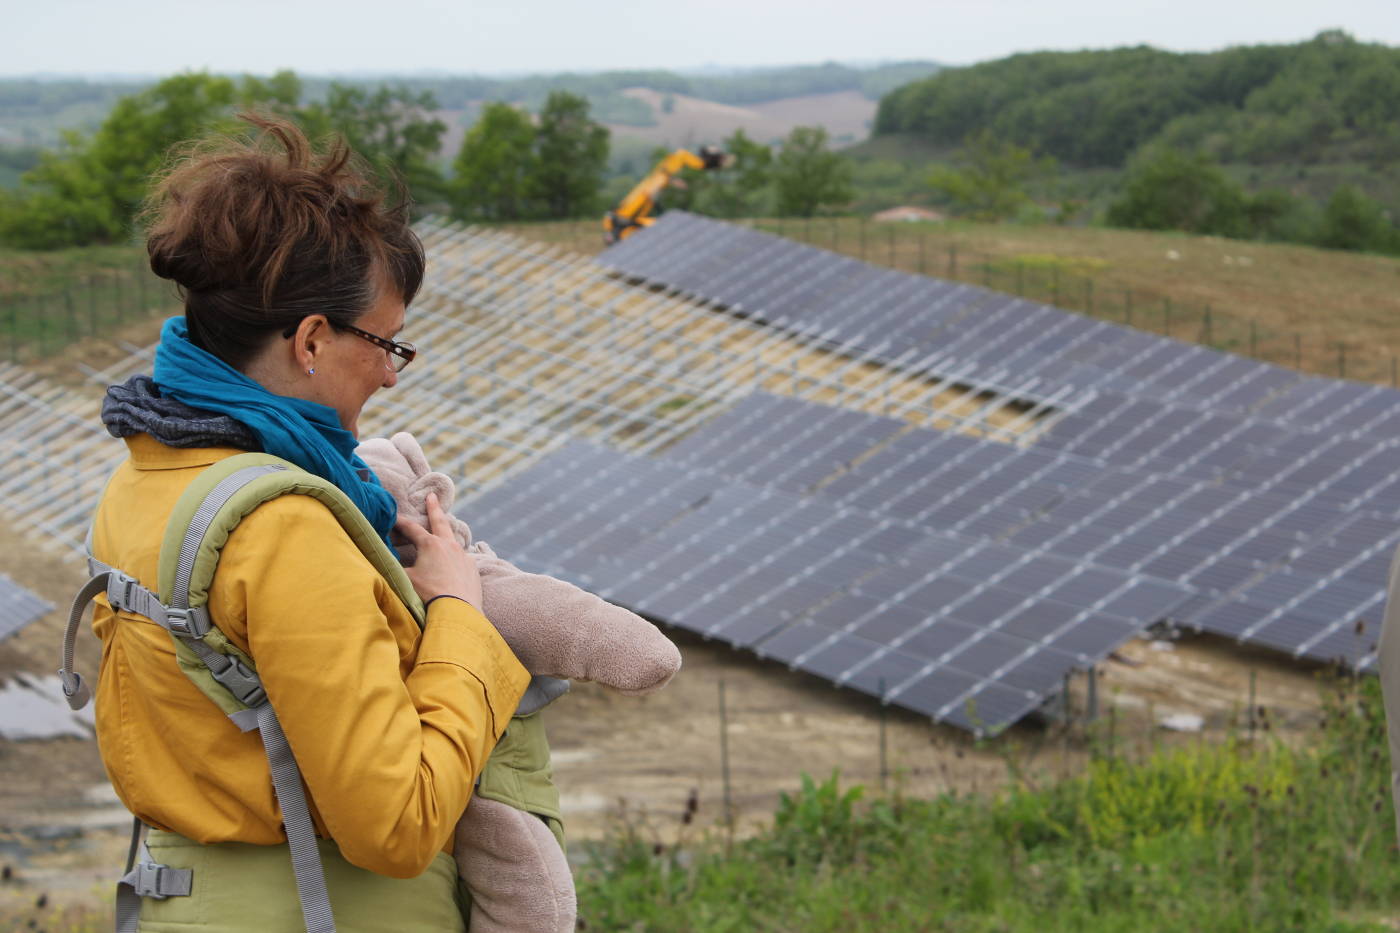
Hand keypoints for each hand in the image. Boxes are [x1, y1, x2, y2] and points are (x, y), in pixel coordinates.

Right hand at [395, 493, 482, 611]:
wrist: (457, 610)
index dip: (401, 522)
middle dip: (434, 508)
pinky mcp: (472, 568)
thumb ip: (396, 568)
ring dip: (447, 533)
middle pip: (440, 522)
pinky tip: (454, 561)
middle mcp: (449, 545)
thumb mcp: (406, 580)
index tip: (393, 517)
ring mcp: (464, 556)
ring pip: (454, 539)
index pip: (412, 529)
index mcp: (431, 545)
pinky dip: (456, 555)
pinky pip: (463, 557)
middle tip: (432, 496)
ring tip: (445, 529)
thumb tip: (385, 562)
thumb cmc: (429, 594)